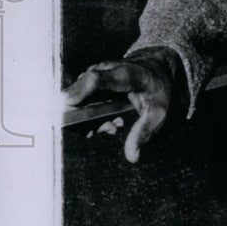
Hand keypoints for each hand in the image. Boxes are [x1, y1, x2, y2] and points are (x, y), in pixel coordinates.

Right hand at [62, 47, 183, 162]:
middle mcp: (105, 70)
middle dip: (88, 121)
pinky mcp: (89, 79)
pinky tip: (109, 121)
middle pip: (79, 96)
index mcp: (125, 74)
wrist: (156, 68)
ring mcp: (94, 73)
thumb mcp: (159, 113)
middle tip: (112, 129)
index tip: (67, 104)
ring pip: (76, 101)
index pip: (97, 79)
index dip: (80, 91)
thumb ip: (144, 132)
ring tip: (115, 125)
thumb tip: (132, 157)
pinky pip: (79, 101)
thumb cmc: (158, 89)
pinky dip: (90, 116)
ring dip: (90, 120)